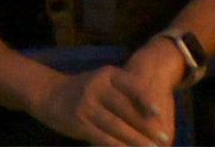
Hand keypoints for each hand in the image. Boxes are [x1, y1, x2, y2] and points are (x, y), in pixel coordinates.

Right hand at [73, 38, 192, 146]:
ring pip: (115, 126)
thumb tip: (154, 113)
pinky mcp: (80, 123)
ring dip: (135, 140)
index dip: (145, 100)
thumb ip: (123, 92)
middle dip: (146, 126)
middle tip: (164, 138)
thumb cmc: (86, 89)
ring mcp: (87, 106)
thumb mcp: (103, 80)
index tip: (159, 114)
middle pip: (125, 109)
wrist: (50, 94)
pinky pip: (101, 137)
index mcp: (108, 75)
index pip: (130, 86)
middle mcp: (97, 88)